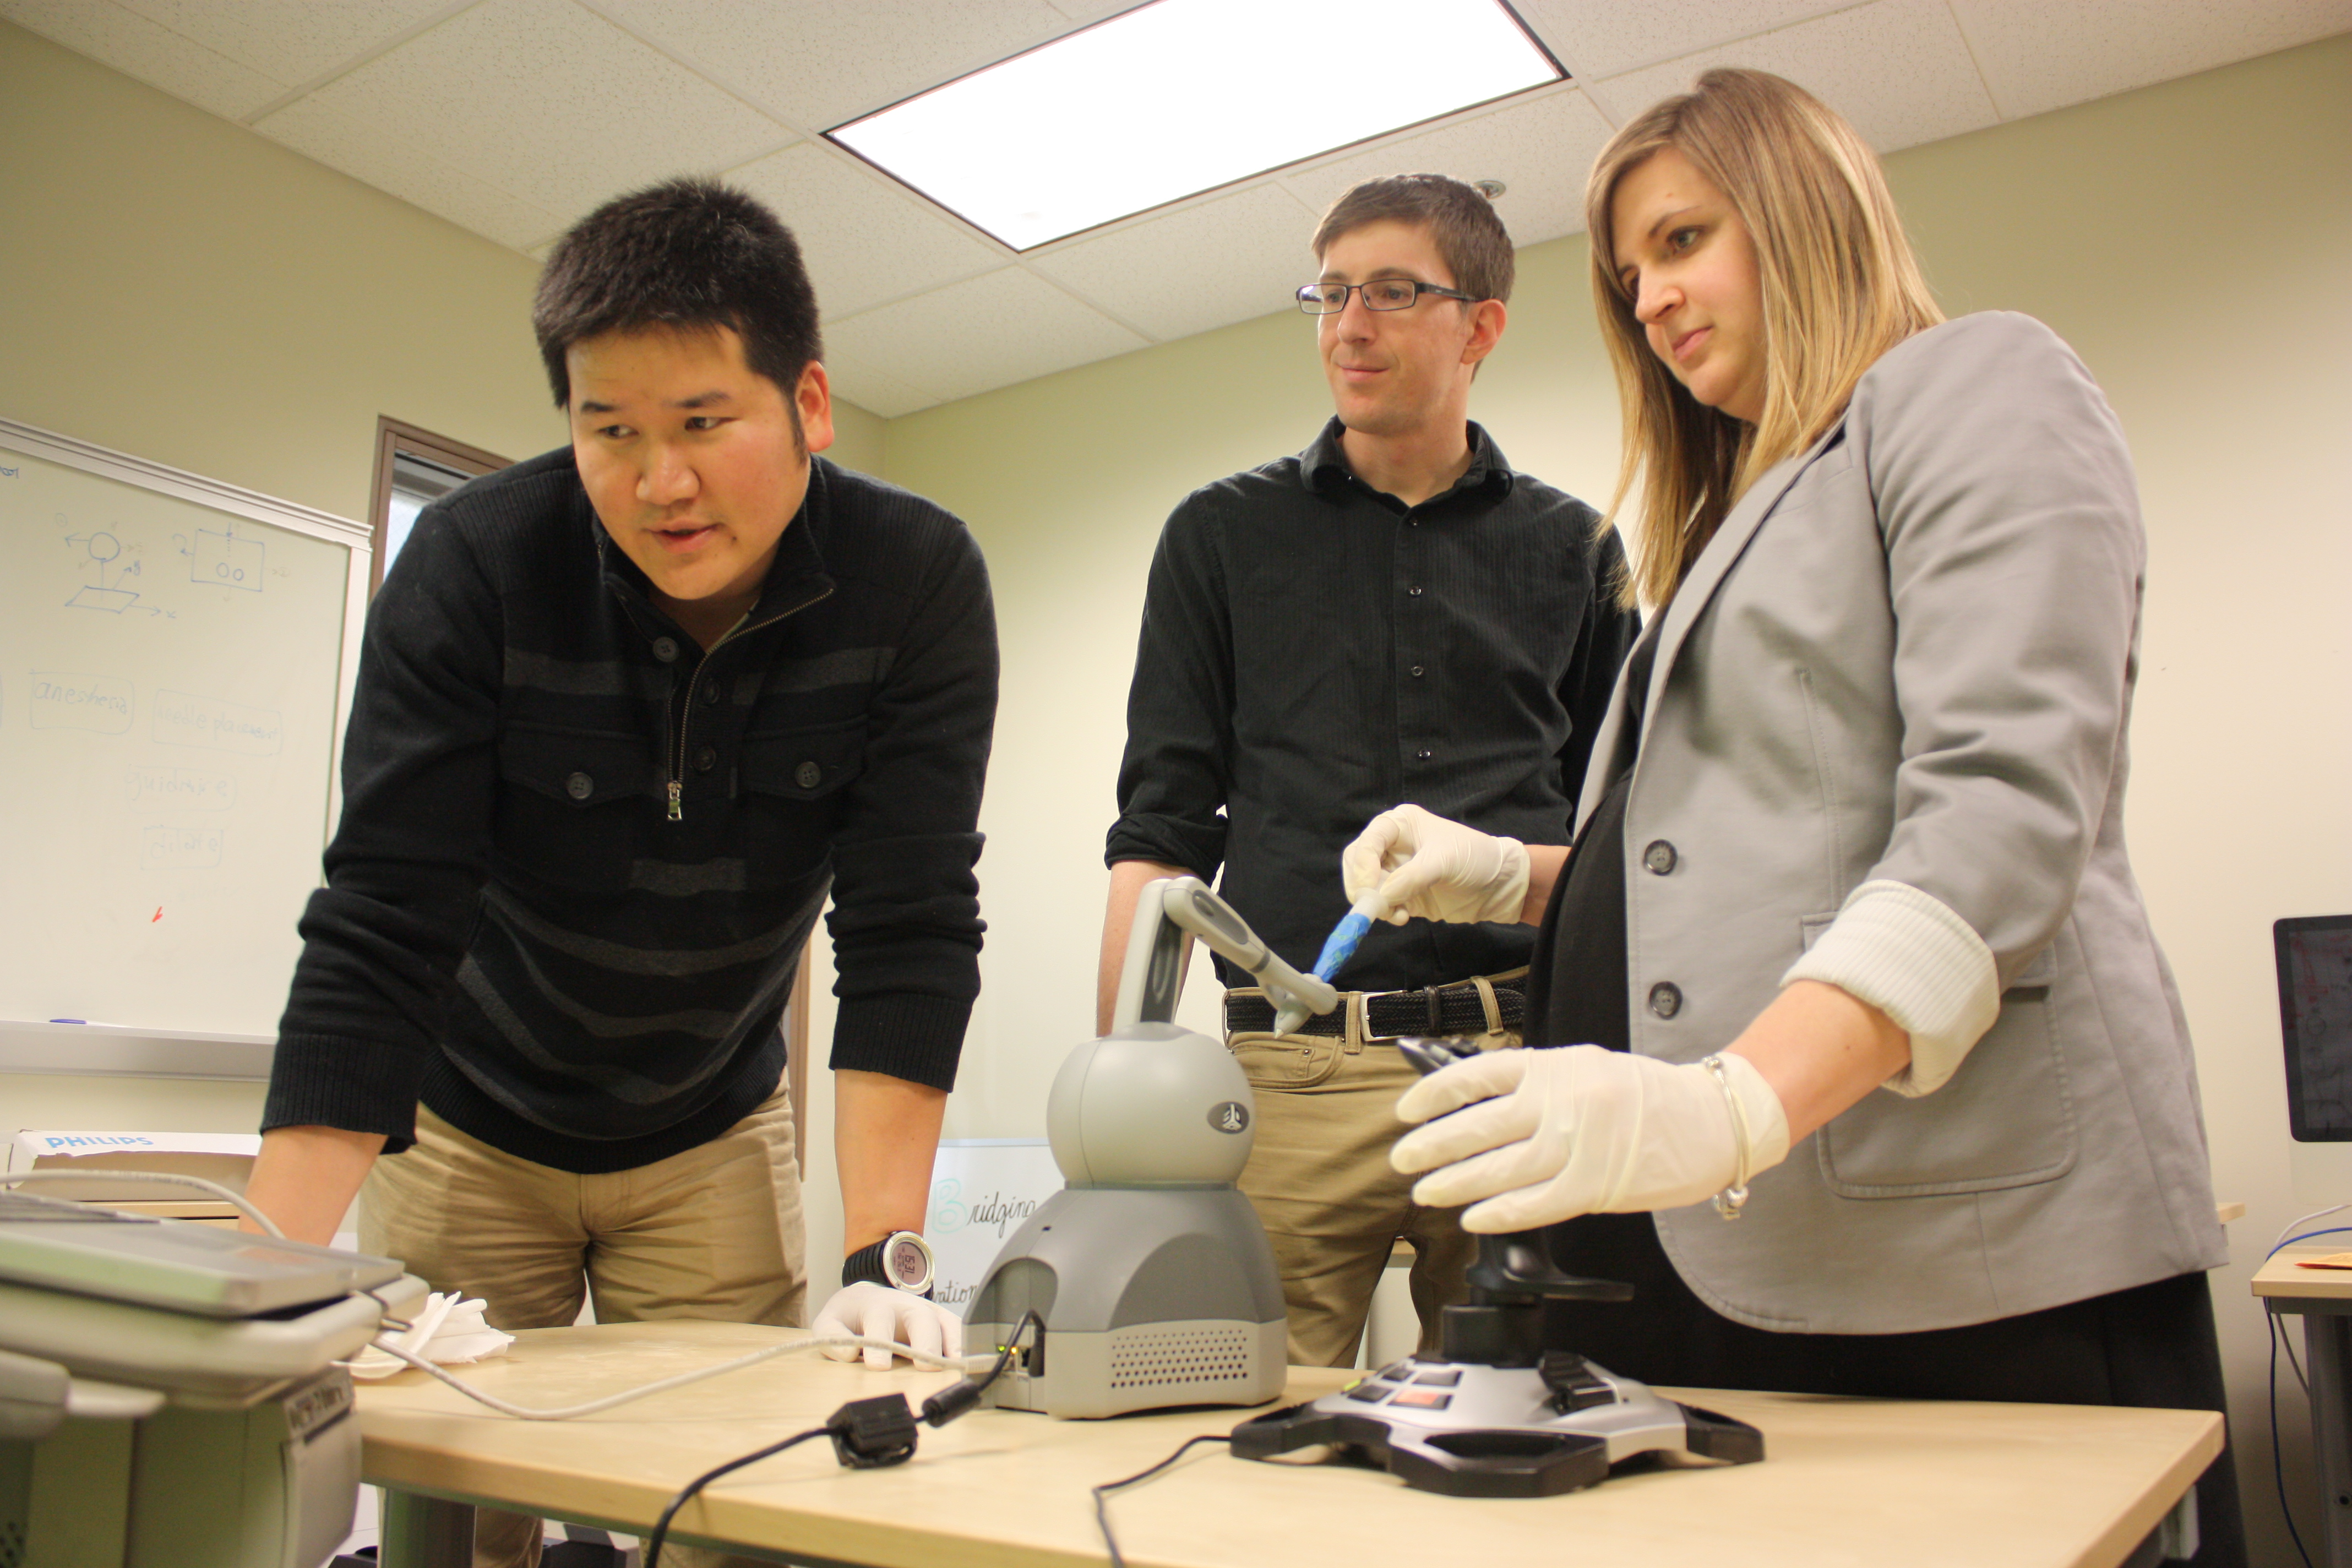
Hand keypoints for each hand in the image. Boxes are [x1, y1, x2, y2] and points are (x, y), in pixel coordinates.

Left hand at [811, 1282, 963, 1369]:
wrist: (866, 1298)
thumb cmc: (849, 1317)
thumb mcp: (829, 1323)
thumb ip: (832, 1338)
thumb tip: (848, 1355)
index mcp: (876, 1305)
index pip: (879, 1322)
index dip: (879, 1344)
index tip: (879, 1367)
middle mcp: (905, 1305)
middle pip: (921, 1317)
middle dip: (925, 1340)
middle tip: (926, 1367)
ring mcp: (926, 1311)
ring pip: (944, 1321)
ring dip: (951, 1343)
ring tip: (956, 1366)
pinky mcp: (940, 1321)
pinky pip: (955, 1329)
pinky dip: (962, 1344)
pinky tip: (964, 1363)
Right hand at [1341, 804, 1528, 925]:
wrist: (1498, 884)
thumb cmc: (1474, 858)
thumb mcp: (1445, 861)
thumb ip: (1411, 877)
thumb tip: (1381, 897)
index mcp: (1400, 824)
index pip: (1368, 841)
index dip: (1362, 865)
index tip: (1370, 890)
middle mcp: (1392, 844)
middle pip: (1358, 863)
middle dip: (1363, 886)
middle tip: (1375, 906)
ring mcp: (1395, 870)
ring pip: (1365, 886)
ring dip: (1374, 903)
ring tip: (1397, 914)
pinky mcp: (1401, 893)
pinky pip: (1380, 903)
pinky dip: (1385, 912)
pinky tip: (1402, 917)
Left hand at [1390, 1046, 1790, 1230]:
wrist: (1711, 1120)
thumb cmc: (1646, 1094)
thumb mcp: (1585, 1067)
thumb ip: (1534, 1082)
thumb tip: (1475, 1102)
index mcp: (1553, 1066)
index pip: (1476, 1075)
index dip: (1433, 1095)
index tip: (1407, 1109)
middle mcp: (1560, 1103)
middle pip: (1477, 1127)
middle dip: (1431, 1145)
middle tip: (1402, 1158)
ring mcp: (1577, 1147)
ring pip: (1498, 1170)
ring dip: (1454, 1183)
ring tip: (1427, 1191)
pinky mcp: (1594, 1188)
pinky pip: (1533, 1205)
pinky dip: (1498, 1213)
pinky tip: (1473, 1217)